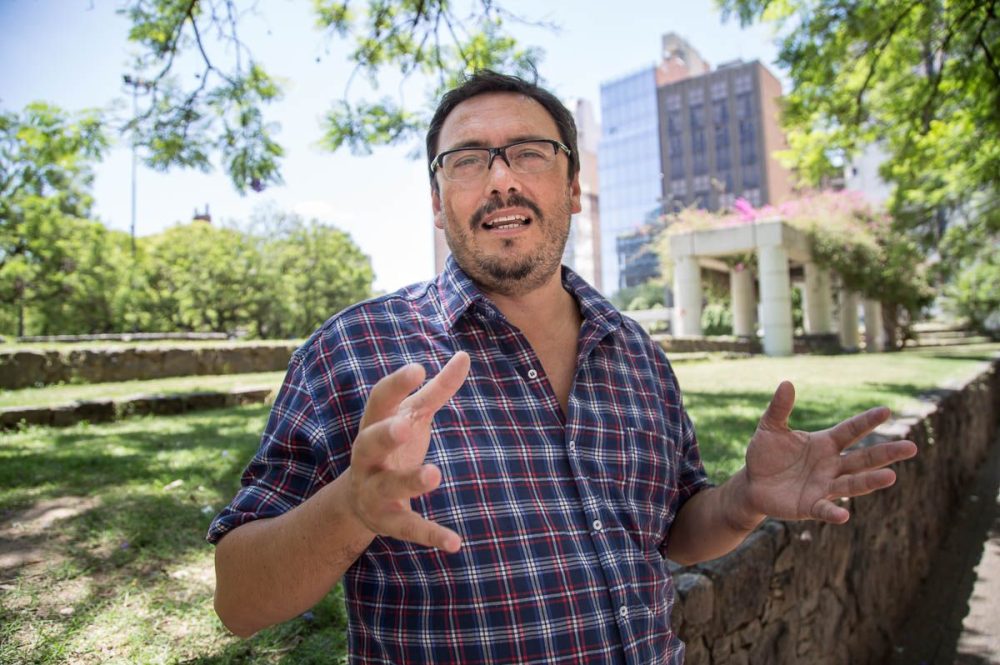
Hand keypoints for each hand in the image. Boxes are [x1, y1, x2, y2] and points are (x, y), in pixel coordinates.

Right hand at [345, 352, 469, 552]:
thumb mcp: (411, 417)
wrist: (358, 502)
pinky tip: (455, 542)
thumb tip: (464, 355)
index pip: (379, 401)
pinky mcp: (388, 521)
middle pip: (369, 443)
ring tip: (435, 473)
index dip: (395, 385)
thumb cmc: (392, 447)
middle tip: (405, 426)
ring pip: (387, 487)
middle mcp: (367, 458)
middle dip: (385, 435)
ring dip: (409, 481)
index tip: (417, 368)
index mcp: (373, 426)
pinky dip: (430, 534)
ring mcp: (374, 491)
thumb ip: (437, 390)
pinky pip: (408, 528)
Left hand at [736, 381, 917, 526]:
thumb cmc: (766, 454)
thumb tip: (786, 383)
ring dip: (871, 481)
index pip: (851, 431)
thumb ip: (780, 409)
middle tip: (911, 447)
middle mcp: (831, 465)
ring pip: (853, 483)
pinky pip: (825, 509)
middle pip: (863, 459)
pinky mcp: (810, 505)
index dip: (867, 421)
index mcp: (825, 443)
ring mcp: (824, 486)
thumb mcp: (770, 428)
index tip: (886, 410)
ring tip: (891, 477)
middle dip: (886, 454)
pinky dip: (834, 511)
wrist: (752, 483)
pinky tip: (844, 515)